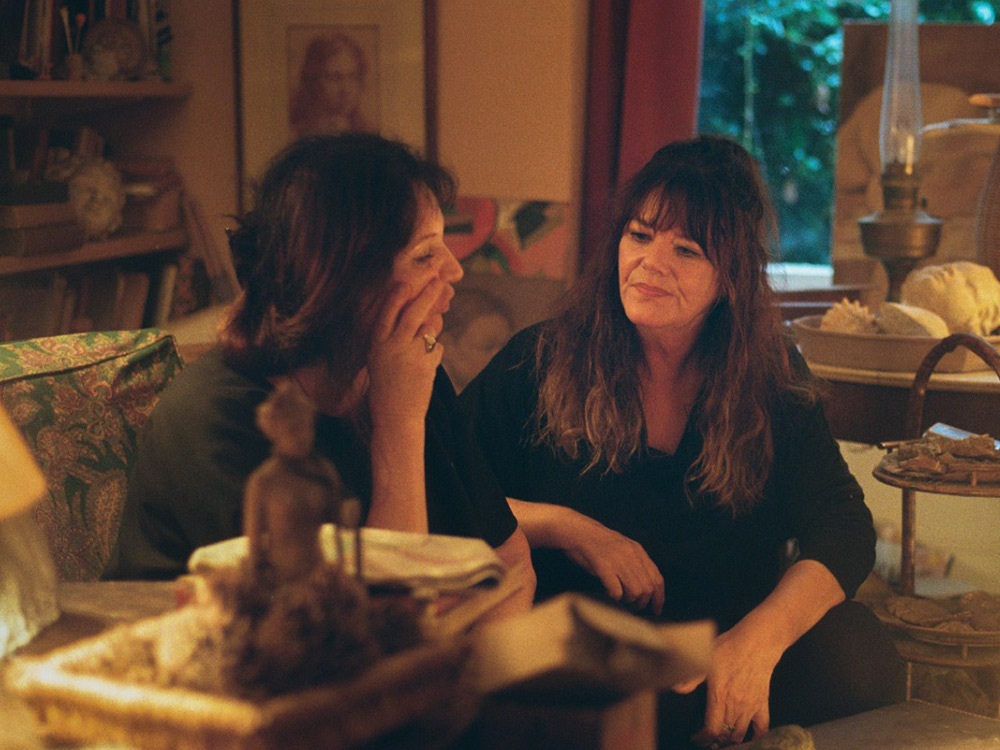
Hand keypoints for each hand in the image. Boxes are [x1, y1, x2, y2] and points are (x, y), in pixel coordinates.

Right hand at [366, 279, 447, 430]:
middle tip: (440, 282)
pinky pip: (437, 347)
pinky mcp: (428, 366)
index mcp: (377, 345)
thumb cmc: (386, 388)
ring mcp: (412, 356)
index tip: (407, 282)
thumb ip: (391, 339)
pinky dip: (435, 350)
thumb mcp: (379, 360)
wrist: (396, 417)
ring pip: (430, 327)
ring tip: (430, 330)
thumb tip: (413, 317)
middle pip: (413, 312)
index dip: (397, 295)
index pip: (387, 312)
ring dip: (434, 325)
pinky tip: (426, 362)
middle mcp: (393, 347)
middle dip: (428, 294)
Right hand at [562, 514, 664, 614]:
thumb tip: (644, 586)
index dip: (659, 598)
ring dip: (629, 601)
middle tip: (632, 607)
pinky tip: (609, 593)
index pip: (657, 579)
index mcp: (637, 550)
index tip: (655, 610)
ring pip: (635, 592)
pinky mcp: (603, 566)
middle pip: (648, 588)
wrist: (576, 531)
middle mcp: (631, 555)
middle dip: (642, 603)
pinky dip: (615, 596)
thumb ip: (634, 562)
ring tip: (620, 599)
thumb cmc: (596, 543)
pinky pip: (616, 590)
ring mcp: (618, 560)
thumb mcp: (621, 547)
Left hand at [688, 619, 783, 747]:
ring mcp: (750, 706)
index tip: (696, 737)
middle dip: (713, 738)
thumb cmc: (730, 647)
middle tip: (706, 735)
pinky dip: (756, 737)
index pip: (711, 729)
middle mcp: (735, 706)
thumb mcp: (705, 659)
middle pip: (724, 734)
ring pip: (740, 734)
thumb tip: (675, 688)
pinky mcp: (762, 703)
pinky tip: (748, 737)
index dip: (702, 738)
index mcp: (719, 697)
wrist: (757, 642)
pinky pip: (762, 728)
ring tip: (722, 735)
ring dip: (730, 738)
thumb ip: (690, 678)